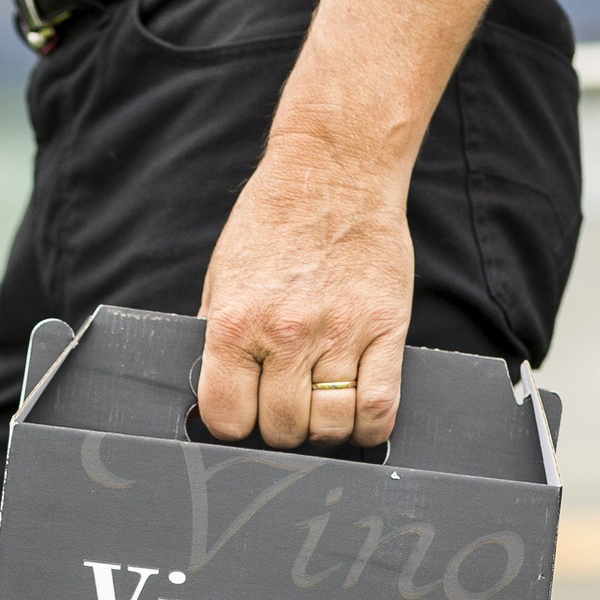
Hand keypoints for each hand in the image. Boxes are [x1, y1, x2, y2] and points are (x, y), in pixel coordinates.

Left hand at [195, 133, 415, 448]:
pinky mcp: (386, 329)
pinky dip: (368, 426)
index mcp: (235, 323)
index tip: (244, 414)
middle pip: (282, 429)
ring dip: (324, 430)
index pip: (226, 418)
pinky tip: (357, 414)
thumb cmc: (274, 220)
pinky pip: (380, 408)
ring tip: (320, 407)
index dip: (234, 424)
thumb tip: (214, 392)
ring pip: (330, 427)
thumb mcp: (223, 277)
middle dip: (281, 428)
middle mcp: (285, 334)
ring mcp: (339, 334)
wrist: (335, 169)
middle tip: (286, 405)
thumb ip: (218, 337)